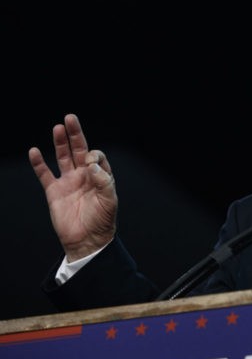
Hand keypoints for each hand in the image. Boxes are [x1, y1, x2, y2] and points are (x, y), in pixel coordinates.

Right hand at [29, 114, 117, 261]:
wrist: (87, 241)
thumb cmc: (103, 221)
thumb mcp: (110, 200)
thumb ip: (103, 180)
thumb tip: (90, 164)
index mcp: (100, 176)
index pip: (96, 156)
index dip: (94, 154)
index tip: (90, 162)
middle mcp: (84, 176)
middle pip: (79, 150)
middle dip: (75, 134)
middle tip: (70, 118)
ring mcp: (69, 182)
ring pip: (63, 157)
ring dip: (60, 143)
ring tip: (58, 128)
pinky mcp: (54, 191)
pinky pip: (45, 174)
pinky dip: (38, 163)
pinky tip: (34, 151)